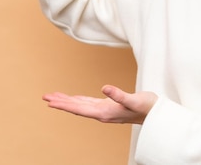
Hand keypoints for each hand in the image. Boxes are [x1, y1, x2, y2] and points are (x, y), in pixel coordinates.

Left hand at [42, 85, 157, 124]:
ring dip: (67, 101)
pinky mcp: (108, 106)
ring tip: (53, 97)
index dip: (64, 105)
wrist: (155, 113)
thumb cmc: (146, 106)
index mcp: (104, 112)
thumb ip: (119, 94)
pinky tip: (73, 99)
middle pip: (76, 108)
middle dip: (60, 102)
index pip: (79, 109)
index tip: (50, 102)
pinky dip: (78, 100)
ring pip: (81, 106)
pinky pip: (88, 104)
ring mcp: (104, 110)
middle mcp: (101, 113)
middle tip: (45, 97)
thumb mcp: (133, 99)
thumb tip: (104, 87)